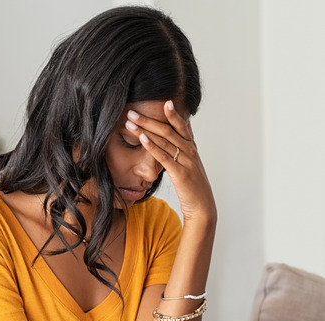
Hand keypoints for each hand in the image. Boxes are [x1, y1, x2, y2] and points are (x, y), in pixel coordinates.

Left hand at [126, 101, 216, 224]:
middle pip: (168, 130)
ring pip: (164, 141)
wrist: (203, 207)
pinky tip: (142, 139)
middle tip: (132, 111)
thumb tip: (183, 130)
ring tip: (130, 122)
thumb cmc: (193, 186)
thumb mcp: (190, 164)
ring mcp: (186, 161)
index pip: (182, 126)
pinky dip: (152, 146)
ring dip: (145, 129)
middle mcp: (190, 151)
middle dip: (149, 119)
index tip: (164, 100)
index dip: (173, 113)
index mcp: (192, 148)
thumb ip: (185, 147)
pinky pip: (164, 157)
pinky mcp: (180, 173)